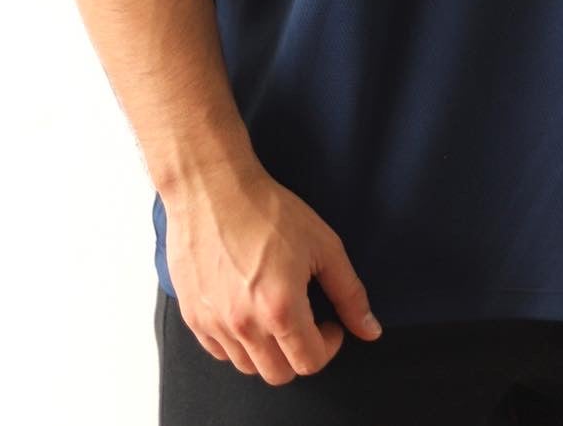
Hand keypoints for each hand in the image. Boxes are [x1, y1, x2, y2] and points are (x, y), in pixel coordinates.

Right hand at [163, 153, 382, 384]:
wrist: (213, 188)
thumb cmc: (267, 210)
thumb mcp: (323, 244)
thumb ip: (349, 293)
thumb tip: (370, 329)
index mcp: (280, 308)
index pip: (310, 362)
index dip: (329, 345)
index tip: (329, 322)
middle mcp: (244, 324)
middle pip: (279, 374)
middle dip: (300, 352)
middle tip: (305, 320)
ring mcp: (214, 323)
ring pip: (248, 366)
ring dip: (268, 350)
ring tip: (274, 312)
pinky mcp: (193, 316)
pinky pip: (219, 351)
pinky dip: (236, 342)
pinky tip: (246, 309)